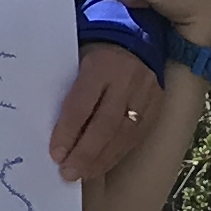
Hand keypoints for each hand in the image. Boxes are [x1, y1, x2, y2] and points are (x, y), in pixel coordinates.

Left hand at [47, 39, 159, 183]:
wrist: (134, 36)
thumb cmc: (94, 53)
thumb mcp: (77, 60)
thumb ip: (67, 89)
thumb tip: (53, 131)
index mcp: (101, 65)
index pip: (82, 104)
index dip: (68, 132)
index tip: (56, 154)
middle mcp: (127, 79)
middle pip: (105, 124)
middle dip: (85, 153)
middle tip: (68, 173)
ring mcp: (146, 93)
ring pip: (124, 134)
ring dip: (101, 159)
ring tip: (82, 174)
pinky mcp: (157, 103)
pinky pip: (137, 135)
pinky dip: (117, 153)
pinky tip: (101, 165)